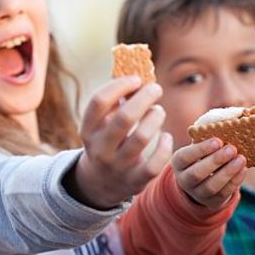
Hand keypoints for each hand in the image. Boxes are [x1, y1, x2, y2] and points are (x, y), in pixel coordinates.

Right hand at [70, 76, 172, 207]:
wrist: (100, 183)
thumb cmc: (107, 140)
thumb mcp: (102, 124)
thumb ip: (116, 101)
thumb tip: (137, 71)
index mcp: (88, 129)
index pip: (99, 101)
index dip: (120, 85)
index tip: (136, 79)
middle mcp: (100, 148)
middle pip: (125, 118)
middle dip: (145, 98)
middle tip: (156, 89)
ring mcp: (117, 166)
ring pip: (141, 138)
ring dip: (155, 118)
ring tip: (158, 111)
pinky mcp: (135, 181)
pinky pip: (154, 164)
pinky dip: (164, 147)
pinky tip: (166, 136)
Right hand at [171, 138, 247, 207]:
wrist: (203, 180)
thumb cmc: (204, 154)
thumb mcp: (202, 144)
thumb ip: (210, 133)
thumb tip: (233, 117)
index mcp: (179, 162)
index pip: (185, 157)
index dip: (201, 149)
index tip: (218, 141)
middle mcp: (184, 180)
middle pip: (197, 174)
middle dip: (215, 161)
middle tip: (232, 149)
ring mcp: (197, 193)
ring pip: (211, 186)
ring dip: (227, 172)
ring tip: (241, 159)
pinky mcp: (212, 201)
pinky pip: (223, 193)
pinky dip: (234, 181)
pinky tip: (243, 169)